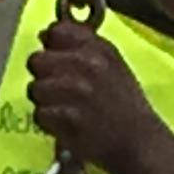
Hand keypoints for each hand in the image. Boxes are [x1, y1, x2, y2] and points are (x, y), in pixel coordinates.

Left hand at [24, 14, 158, 173]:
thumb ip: (80, 44)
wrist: (137, 140)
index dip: (51, 47)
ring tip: (62, 108)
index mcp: (98, 49)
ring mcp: (77, 93)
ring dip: (44, 101)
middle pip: (37, 60)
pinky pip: (40, 114)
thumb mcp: (112, 63)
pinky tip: (64, 124)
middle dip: (43, 75)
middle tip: (58, 89)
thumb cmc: (123, 102)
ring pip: (35, 88)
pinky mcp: (69, 119)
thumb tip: (45, 35)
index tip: (58, 60)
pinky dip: (48, 122)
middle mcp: (88, 66)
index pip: (55, 32)